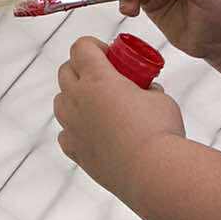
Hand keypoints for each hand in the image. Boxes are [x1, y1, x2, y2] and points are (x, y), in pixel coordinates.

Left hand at [54, 36, 184, 203]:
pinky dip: (75, 130)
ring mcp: (72, 126)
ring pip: (60, 102)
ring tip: (99, 106)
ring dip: (74, 97)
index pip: (81, 47)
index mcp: (97, 79)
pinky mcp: (75, 151)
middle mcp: (77, 99)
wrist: (154, 174)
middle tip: (104, 77)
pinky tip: (94, 133)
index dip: (94, 46)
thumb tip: (146, 91)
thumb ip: (147, 89)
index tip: (109, 54)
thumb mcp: (160, 97)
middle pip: (65, 71)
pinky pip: (65, 134)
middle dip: (81, 68)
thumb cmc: (160, 131)